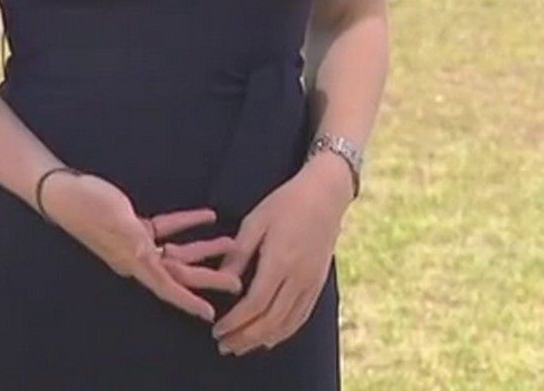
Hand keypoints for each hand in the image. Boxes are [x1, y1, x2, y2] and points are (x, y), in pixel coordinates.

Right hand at [41, 171, 243, 321]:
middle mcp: (137, 257)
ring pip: (177, 252)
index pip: (166, 286)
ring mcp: (136, 243)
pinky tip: (207, 216)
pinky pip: (168, 229)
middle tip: (236, 282)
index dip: (188, 301)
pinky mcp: (135, 227)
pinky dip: (187, 224)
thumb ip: (135, 239)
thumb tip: (151, 256)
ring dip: (203, 249)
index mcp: (133, 261)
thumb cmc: (87, 204)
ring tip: (231, 244)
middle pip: (179, 273)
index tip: (209, 313)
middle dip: (207, 277)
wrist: (63, 190)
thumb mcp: (116, 220)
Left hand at [212, 155, 353, 355]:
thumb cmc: (286, 203)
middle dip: (245, 337)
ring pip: (287, 323)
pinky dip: (284, 332)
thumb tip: (221, 281)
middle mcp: (299, 277)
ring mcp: (312, 283)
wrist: (326, 194)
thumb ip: (238, 254)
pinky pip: (301, 317)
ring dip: (262, 340)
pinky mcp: (319, 284)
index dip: (235, 321)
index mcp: (280, 260)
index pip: (255, 303)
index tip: (217, 330)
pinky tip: (269, 339)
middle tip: (223, 345)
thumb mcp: (255, 221)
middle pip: (271, 320)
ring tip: (241, 347)